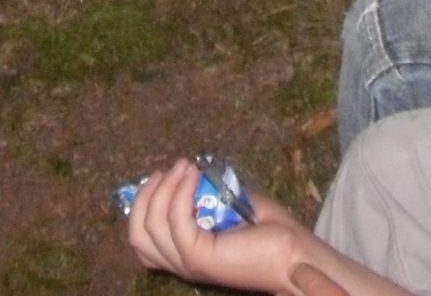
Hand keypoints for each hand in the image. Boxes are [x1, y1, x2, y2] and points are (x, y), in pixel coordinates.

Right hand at [122, 158, 304, 291]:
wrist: (294, 254)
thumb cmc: (269, 232)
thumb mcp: (231, 205)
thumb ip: (208, 194)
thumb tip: (190, 171)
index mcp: (183, 253)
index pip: (141, 239)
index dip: (142, 204)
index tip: (163, 175)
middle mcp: (179, 262)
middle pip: (136, 234)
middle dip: (144, 196)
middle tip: (167, 170)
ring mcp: (187, 262)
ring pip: (149, 228)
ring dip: (161, 190)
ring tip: (183, 167)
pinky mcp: (198, 257)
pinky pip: (176, 222)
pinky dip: (179, 193)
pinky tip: (194, 174)